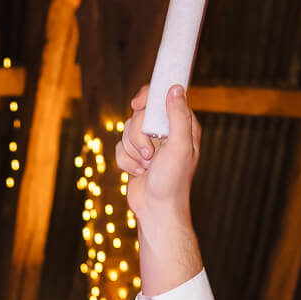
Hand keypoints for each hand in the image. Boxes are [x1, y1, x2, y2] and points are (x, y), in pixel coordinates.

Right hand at [116, 84, 200, 224]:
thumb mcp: (180, 146)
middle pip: (139, 114)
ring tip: (146, 166)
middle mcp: (165, 131)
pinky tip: (138, 172)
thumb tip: (175, 88)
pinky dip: (125, 161)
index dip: (147, 97)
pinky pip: (119, 147)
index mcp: (181, 124)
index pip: (162, 96)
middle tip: (149, 152)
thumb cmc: (172, 181)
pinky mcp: (134, 155)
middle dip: (138, 135)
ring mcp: (149, 143)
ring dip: (132, 151)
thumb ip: (178, 116)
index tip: (137, 105)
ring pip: (126, 130)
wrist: (157, 210)